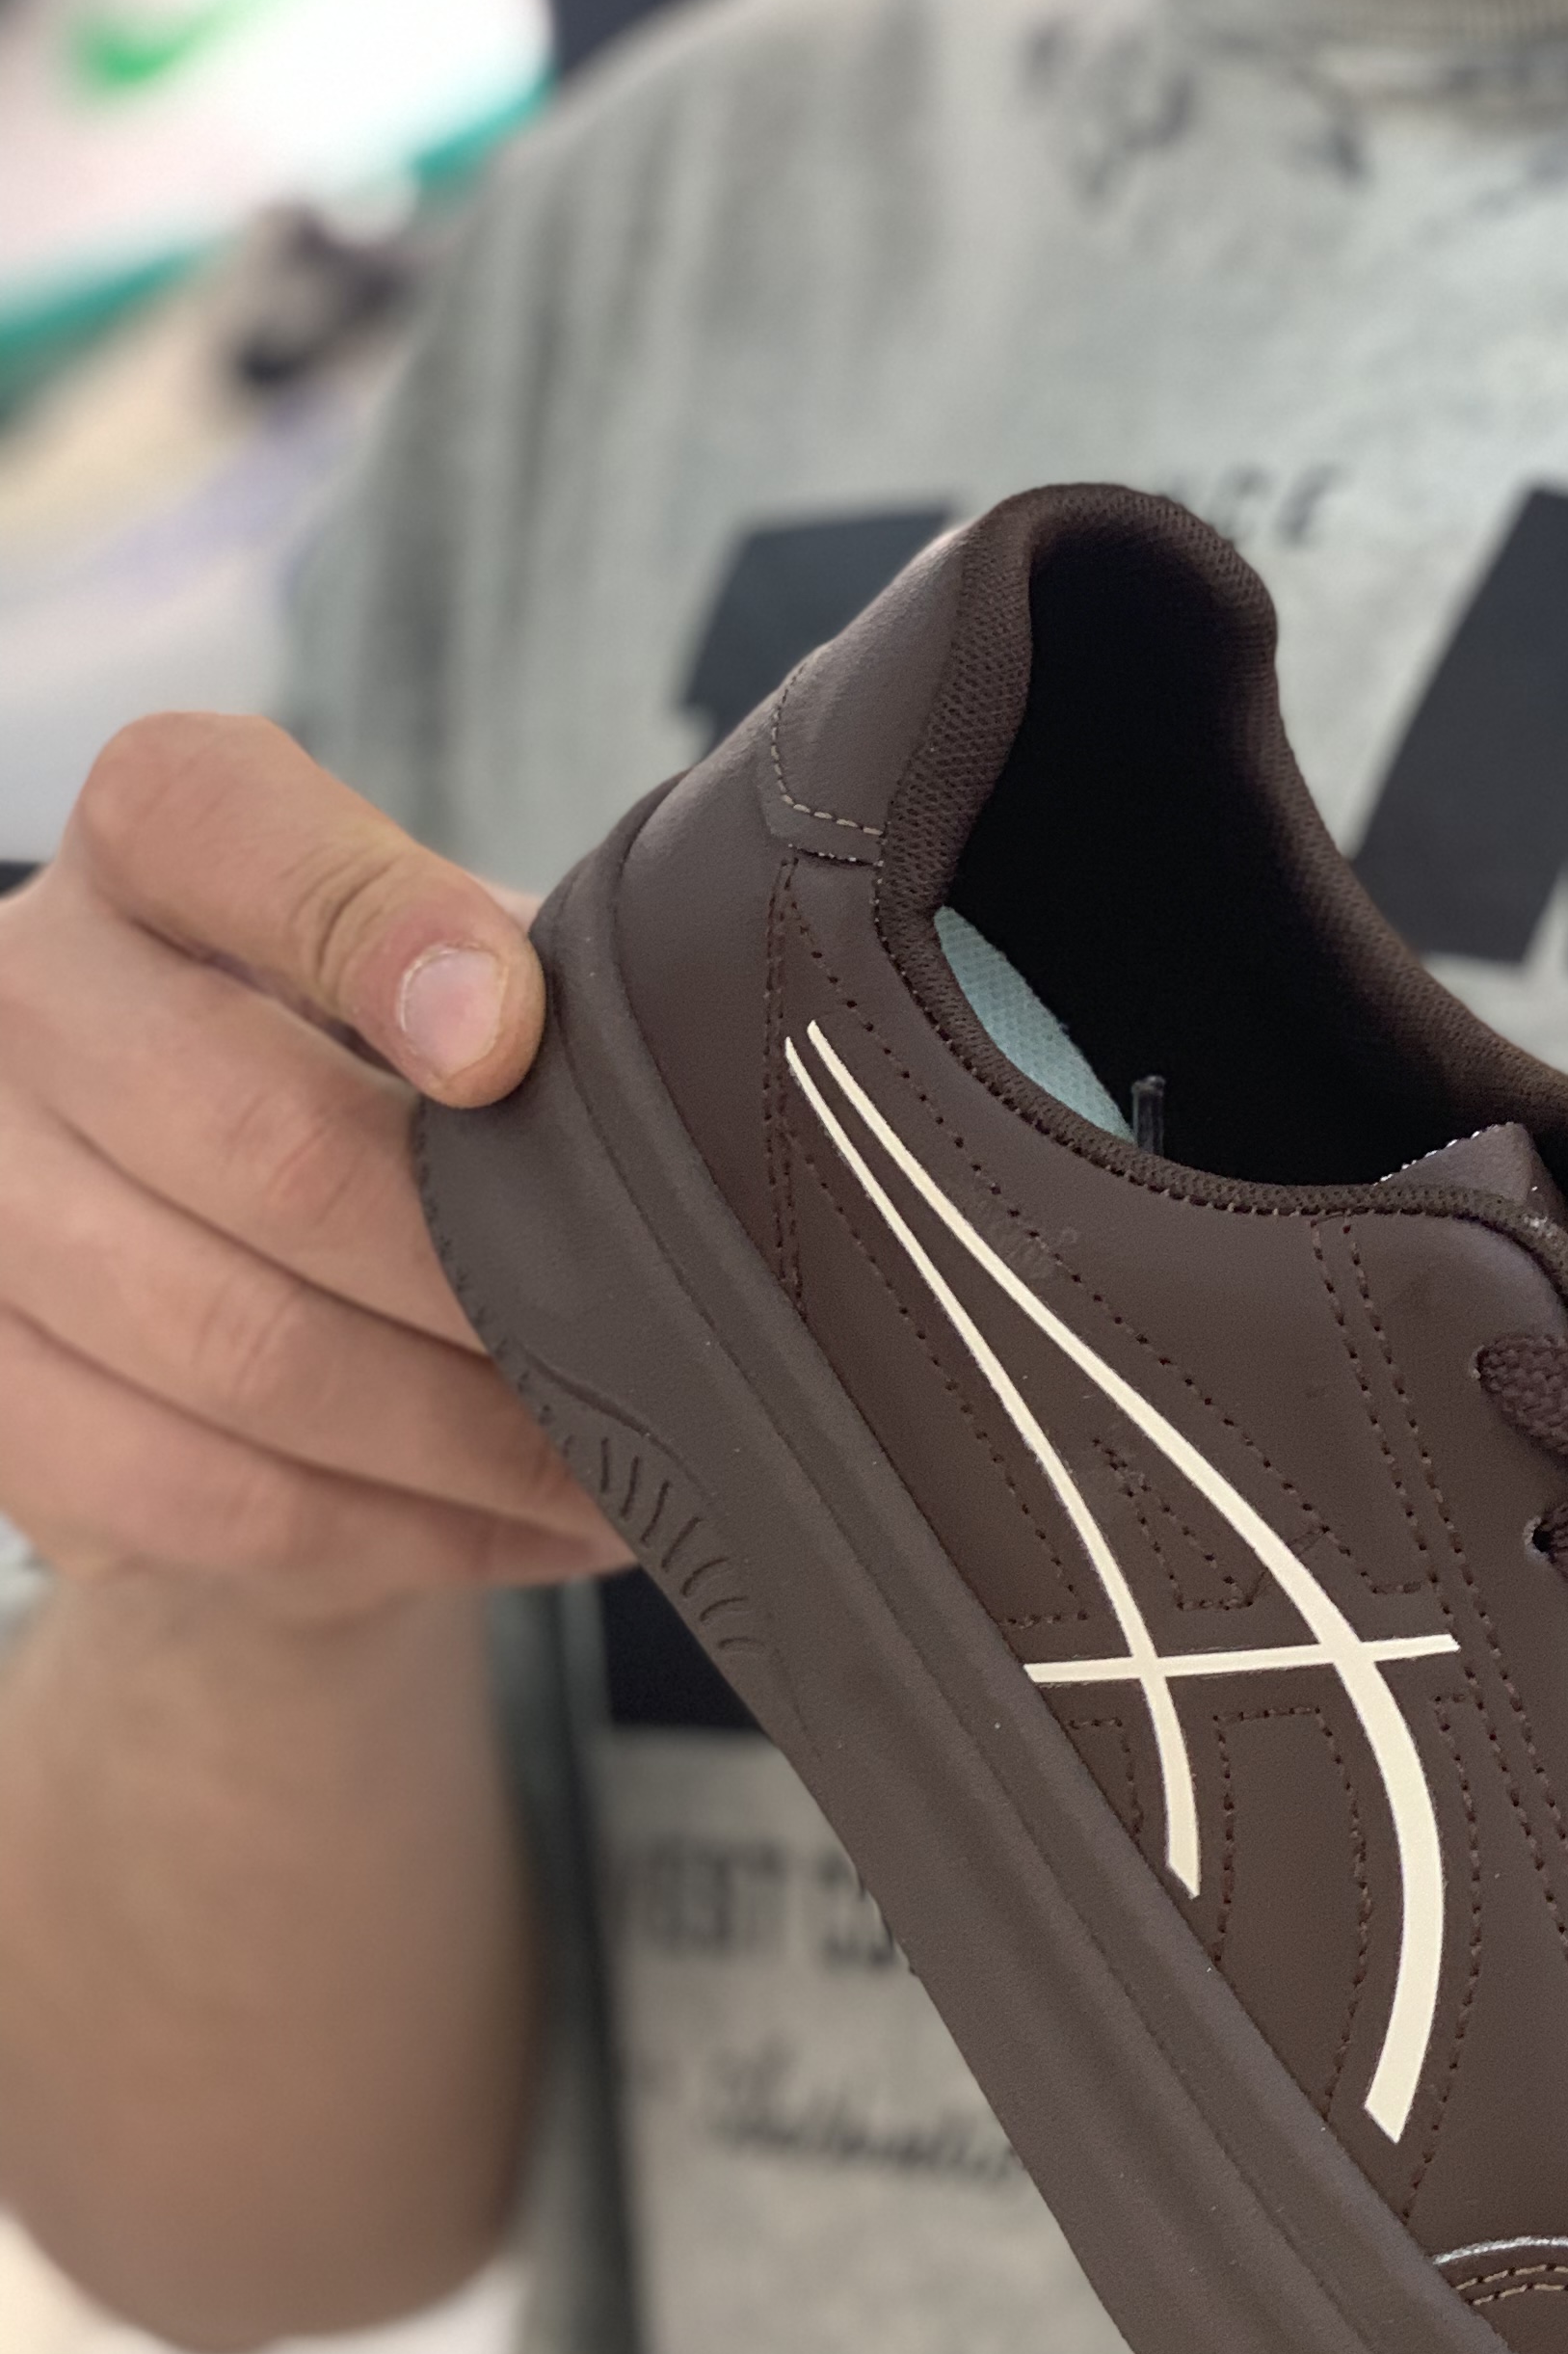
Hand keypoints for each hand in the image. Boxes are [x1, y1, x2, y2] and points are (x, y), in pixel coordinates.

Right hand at [0, 713, 622, 1617]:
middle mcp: (26, 997)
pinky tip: (529, 1529)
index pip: (219, 822)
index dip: (376, 927)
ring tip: (620, 1467)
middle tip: (645, 1348)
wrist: (240, 1282)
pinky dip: (405, 1531)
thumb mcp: (469, 994)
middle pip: (265, 1142)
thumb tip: (714, 1052)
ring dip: (469, 1437)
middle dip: (486, 1275)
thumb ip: (552, 984)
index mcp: (153, 845)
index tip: (512, 1040)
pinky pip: (212, 1495)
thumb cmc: (395, 1103)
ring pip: (244, 1351)